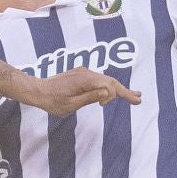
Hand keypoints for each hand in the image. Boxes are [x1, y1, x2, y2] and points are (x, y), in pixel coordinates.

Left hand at [22, 67, 140, 114]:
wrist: (37, 91)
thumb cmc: (52, 101)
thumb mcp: (71, 104)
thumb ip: (90, 98)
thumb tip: (107, 93)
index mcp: (85, 80)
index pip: (109, 85)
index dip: (118, 94)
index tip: (118, 104)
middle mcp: (86, 73)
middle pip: (110, 81)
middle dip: (124, 90)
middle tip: (138, 98)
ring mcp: (83, 73)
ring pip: (105, 80)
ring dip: (117, 89)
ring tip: (131, 96)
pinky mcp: (80, 76)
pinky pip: (98, 80)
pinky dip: (107, 87)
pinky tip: (112, 93)